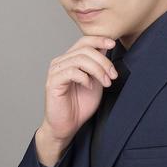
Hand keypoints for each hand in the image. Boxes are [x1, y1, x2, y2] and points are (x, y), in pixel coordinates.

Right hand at [34, 36, 117, 165]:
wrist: (67, 126)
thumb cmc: (80, 105)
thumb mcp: (95, 81)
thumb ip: (99, 66)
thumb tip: (107, 47)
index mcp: (70, 59)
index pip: (84, 41)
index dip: (99, 39)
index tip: (113, 43)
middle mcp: (61, 62)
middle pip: (85, 49)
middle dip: (103, 61)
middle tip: (113, 76)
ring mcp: (55, 71)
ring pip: (79, 59)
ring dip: (97, 70)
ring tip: (105, 83)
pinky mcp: (53, 82)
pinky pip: (71, 72)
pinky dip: (85, 77)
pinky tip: (89, 86)